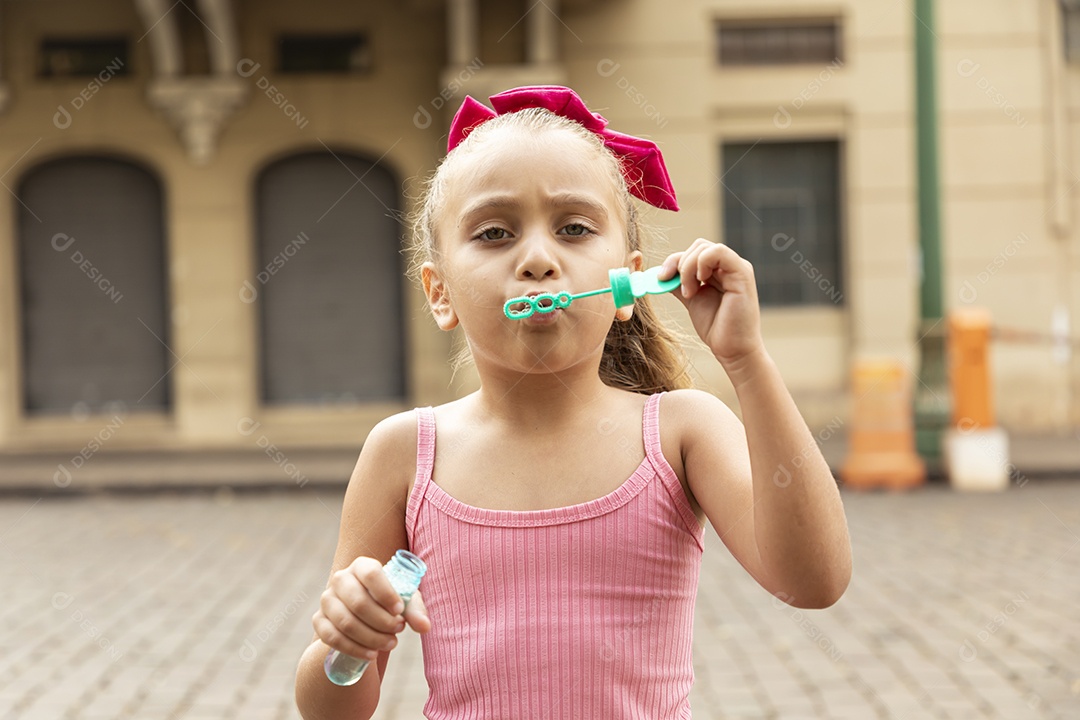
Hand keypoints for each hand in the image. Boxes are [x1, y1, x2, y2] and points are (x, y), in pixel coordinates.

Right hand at [313, 556, 430, 660]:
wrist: (363, 615)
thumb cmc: (388, 602)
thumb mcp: (404, 602)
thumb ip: (415, 611)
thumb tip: (425, 627)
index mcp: (362, 566)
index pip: (371, 574)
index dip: (386, 594)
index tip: (399, 611)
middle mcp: (341, 579)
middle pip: (359, 603)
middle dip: (382, 622)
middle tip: (398, 631)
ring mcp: (327, 599)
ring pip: (346, 623)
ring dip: (371, 638)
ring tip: (390, 643)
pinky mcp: (319, 620)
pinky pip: (332, 638)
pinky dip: (354, 649)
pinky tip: (371, 654)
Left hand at [659, 238, 764, 366]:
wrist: (732, 349)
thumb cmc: (715, 326)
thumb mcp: (691, 299)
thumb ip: (678, 283)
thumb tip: (659, 273)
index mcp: (717, 270)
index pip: (692, 252)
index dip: (673, 261)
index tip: (661, 278)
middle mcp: (728, 265)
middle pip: (697, 246)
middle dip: (680, 264)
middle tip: (680, 289)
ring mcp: (736, 267)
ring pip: (704, 248)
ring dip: (688, 267)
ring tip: (690, 292)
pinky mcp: (742, 272)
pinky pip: (718, 252)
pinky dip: (702, 263)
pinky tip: (700, 283)